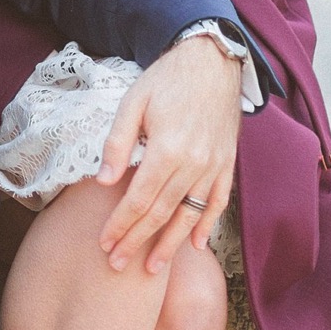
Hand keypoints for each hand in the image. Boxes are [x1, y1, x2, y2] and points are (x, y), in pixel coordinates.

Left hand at [93, 37, 240, 273]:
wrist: (212, 61)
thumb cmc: (166, 80)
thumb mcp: (133, 103)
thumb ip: (118, 144)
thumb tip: (103, 182)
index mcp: (167, 150)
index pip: (138, 200)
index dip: (120, 225)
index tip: (104, 243)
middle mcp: (193, 164)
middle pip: (161, 214)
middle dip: (138, 242)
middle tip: (118, 265)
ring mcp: (214, 166)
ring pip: (189, 215)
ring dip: (170, 244)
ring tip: (153, 267)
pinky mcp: (227, 164)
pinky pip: (218, 202)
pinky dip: (207, 225)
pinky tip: (195, 245)